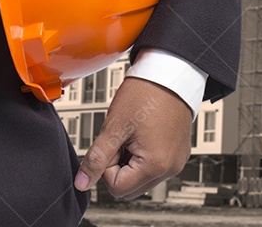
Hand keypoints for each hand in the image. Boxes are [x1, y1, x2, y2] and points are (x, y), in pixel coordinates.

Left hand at [74, 76, 192, 198]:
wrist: (170, 74)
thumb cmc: (146, 94)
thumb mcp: (114, 126)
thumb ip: (96, 159)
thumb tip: (82, 183)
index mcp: (156, 164)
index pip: (117, 187)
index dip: (108, 166)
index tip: (114, 142)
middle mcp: (171, 167)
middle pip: (130, 187)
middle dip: (119, 167)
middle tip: (123, 138)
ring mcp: (177, 161)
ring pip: (141, 179)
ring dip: (131, 162)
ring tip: (135, 135)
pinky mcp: (179, 153)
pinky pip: (155, 167)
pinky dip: (144, 156)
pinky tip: (145, 134)